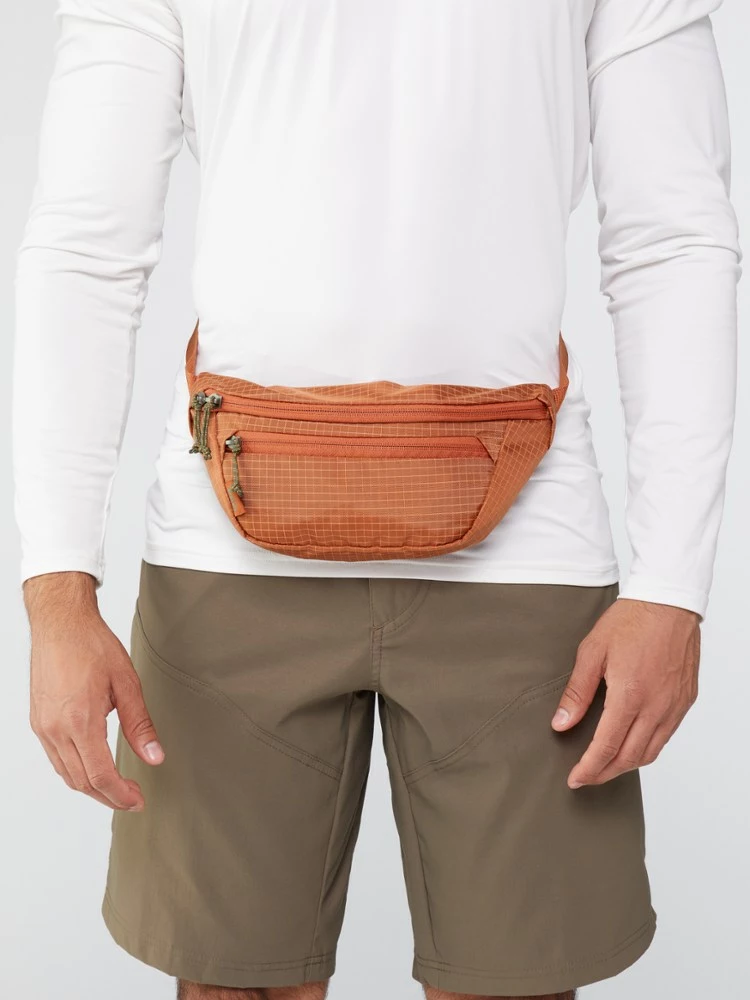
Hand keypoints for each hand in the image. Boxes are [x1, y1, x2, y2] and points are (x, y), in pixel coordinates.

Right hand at [24, 572, 163, 810]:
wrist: (61, 624)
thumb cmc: (91, 645)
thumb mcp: (126, 683)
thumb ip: (140, 724)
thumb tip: (154, 756)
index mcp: (79, 721)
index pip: (100, 775)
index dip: (120, 795)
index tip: (137, 800)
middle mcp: (56, 729)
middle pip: (81, 781)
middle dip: (108, 796)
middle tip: (132, 797)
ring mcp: (43, 727)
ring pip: (66, 774)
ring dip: (91, 786)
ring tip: (116, 786)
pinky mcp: (38, 721)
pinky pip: (56, 758)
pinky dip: (75, 770)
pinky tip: (93, 766)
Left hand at [551, 598, 699, 788]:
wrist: (669, 602)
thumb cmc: (631, 620)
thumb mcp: (592, 652)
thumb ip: (577, 692)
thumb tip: (561, 724)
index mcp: (630, 695)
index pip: (607, 747)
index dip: (589, 768)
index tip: (574, 779)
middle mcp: (656, 706)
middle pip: (630, 758)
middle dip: (605, 773)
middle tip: (586, 777)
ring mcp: (674, 705)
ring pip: (651, 751)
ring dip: (626, 765)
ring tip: (605, 766)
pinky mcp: (685, 700)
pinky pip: (666, 736)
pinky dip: (646, 748)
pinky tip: (631, 743)